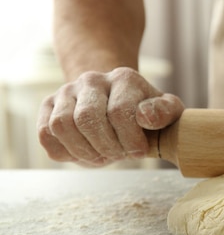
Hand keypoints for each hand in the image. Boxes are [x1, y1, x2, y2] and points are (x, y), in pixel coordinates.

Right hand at [37, 67, 184, 166]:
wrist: (117, 102)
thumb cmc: (145, 112)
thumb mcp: (167, 111)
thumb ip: (165, 112)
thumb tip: (144, 116)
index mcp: (124, 78)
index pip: (119, 112)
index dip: (129, 140)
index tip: (138, 151)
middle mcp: (92, 79)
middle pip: (87, 119)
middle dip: (105, 147)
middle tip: (119, 155)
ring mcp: (66, 91)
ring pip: (61, 126)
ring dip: (83, 151)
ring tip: (102, 155)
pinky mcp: (49, 106)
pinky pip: (45, 134)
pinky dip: (65, 152)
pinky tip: (84, 153)